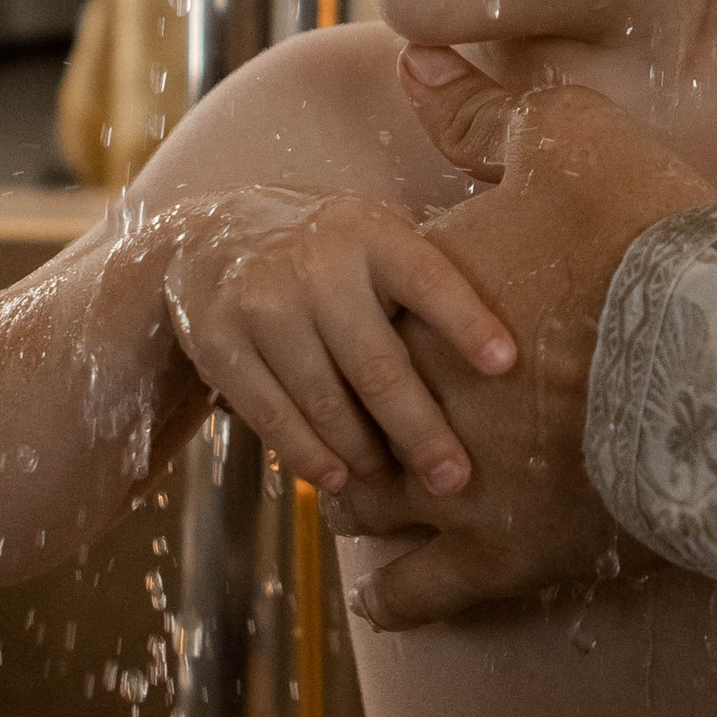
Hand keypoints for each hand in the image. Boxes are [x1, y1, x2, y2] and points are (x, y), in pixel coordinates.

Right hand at [154, 185, 514, 500]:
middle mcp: (315, 267)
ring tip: (394, 482)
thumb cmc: (325, 250)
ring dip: (365, 453)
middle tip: (454, 479)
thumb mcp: (372, 235)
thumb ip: (422, 277)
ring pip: (325, 400)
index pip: (427, 280)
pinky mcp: (220, 343)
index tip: (506, 365)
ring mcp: (262, 305)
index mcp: (369, 235)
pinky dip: (308, 454)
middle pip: (377, 365)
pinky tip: (337, 479)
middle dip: (421, 430)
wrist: (210, 236)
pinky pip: (272, 414)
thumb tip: (506, 355)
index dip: (467, 323)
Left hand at [328, 52, 716, 628]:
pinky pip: (417, 592)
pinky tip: (381, 593)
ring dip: (357, 500)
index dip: (365, 330)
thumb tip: (415, 61)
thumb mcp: (569, 138)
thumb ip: (483, 109)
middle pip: (345, 414)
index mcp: (419, 303)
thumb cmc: (653, 238)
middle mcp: (415, 397)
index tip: (378, 337)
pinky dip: (393, 594)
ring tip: (359, 501)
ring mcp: (453, 484)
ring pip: (363, 506)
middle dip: (348, 418)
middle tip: (357, 421)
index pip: (357, 323)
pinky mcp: (504, 556)